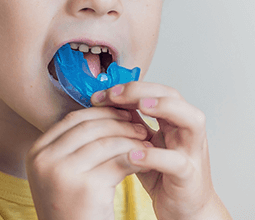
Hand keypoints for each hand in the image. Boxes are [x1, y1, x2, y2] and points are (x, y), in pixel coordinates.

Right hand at [26, 106, 151, 219]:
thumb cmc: (72, 206)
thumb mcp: (61, 171)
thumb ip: (72, 144)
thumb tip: (104, 110)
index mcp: (37, 151)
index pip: (72, 119)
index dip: (99, 112)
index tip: (120, 111)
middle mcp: (45, 159)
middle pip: (88, 127)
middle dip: (117, 122)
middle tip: (138, 124)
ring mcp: (62, 173)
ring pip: (105, 143)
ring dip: (130, 139)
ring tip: (145, 140)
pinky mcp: (86, 188)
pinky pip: (117, 162)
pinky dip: (135, 157)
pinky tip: (145, 159)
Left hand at [91, 82, 232, 219]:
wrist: (185, 211)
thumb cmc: (162, 174)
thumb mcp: (143, 142)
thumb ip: (130, 122)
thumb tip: (104, 101)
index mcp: (173, 120)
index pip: (155, 90)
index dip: (130, 87)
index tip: (102, 93)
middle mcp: (186, 130)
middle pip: (173, 96)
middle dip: (143, 90)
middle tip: (114, 94)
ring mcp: (192, 152)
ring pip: (191, 121)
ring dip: (165, 108)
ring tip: (140, 106)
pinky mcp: (189, 177)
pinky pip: (177, 162)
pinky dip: (155, 155)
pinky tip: (134, 153)